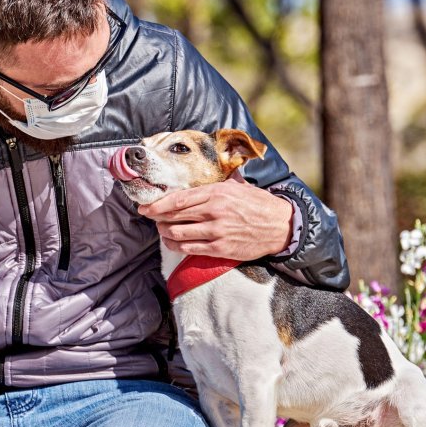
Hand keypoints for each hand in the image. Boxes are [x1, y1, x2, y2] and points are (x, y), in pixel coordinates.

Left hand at [137, 172, 293, 260]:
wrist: (280, 226)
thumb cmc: (257, 204)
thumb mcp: (237, 186)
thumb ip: (216, 183)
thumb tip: (199, 177)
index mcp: (216, 193)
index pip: (178, 199)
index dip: (158, 205)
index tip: (145, 207)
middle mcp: (214, 211)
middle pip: (174, 216)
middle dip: (157, 218)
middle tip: (150, 218)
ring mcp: (216, 231)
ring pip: (178, 234)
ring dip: (165, 233)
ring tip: (162, 230)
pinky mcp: (220, 248)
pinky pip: (190, 249)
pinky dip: (176, 246)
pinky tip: (172, 243)